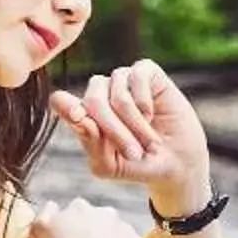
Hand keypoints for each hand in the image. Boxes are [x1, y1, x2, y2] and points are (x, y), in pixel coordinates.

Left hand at [50, 62, 211, 213]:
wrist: (176, 163)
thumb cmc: (137, 164)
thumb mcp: (109, 166)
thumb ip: (90, 145)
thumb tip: (81, 118)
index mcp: (83, 115)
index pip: (61, 101)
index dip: (66, 106)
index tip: (77, 118)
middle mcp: (100, 93)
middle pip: (92, 101)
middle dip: (114, 131)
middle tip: (135, 154)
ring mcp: (122, 80)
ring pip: (117, 94)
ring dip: (135, 124)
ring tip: (150, 143)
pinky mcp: (145, 71)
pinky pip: (137, 78)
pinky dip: (144, 102)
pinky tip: (151, 116)